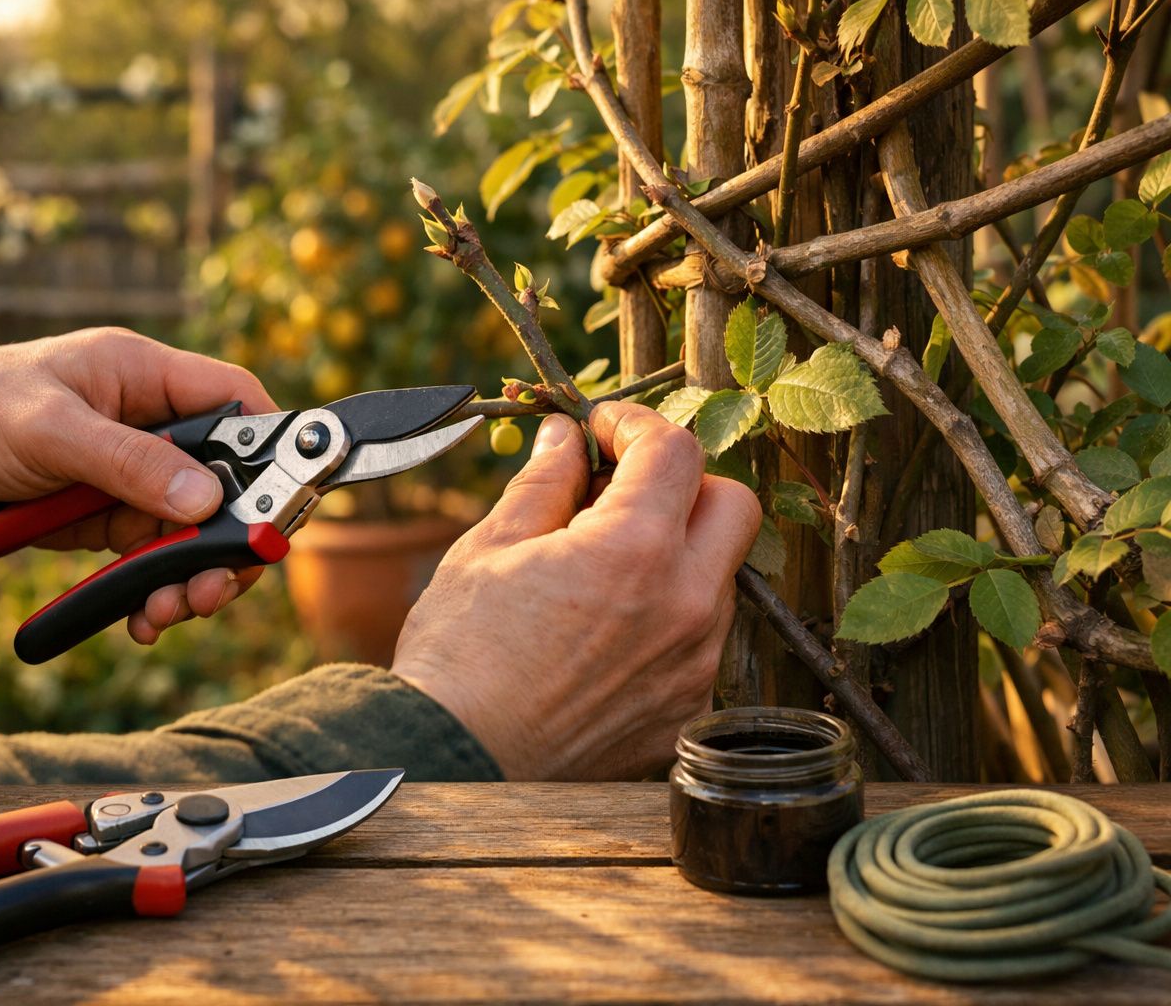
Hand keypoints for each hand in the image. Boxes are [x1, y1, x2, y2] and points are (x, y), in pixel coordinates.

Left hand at [0, 327, 278, 643]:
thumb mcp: (49, 430)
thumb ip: (128, 462)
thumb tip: (206, 498)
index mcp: (147, 377)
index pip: (236, 401)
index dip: (271, 447)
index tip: (279, 502)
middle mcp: (154, 426)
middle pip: (229, 484)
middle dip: (230, 542)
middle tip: (217, 587)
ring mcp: (137, 478)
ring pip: (198, 534)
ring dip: (192, 579)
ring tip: (167, 614)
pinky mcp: (115, 521)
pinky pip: (158, 561)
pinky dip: (156, 594)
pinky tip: (142, 620)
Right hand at [391, 402, 760, 779]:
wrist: (455, 763)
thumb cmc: (459, 656)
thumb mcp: (490, 547)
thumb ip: (545, 482)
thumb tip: (565, 437)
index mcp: (633, 551)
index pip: (675, 451)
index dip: (634, 425)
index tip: (600, 430)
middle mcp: (685, 606)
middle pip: (731, 505)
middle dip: (681, 482)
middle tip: (619, 488)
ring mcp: (694, 665)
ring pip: (719, 576)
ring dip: (675, 552)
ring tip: (599, 566)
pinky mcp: (687, 711)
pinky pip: (700, 641)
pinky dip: (666, 618)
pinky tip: (605, 630)